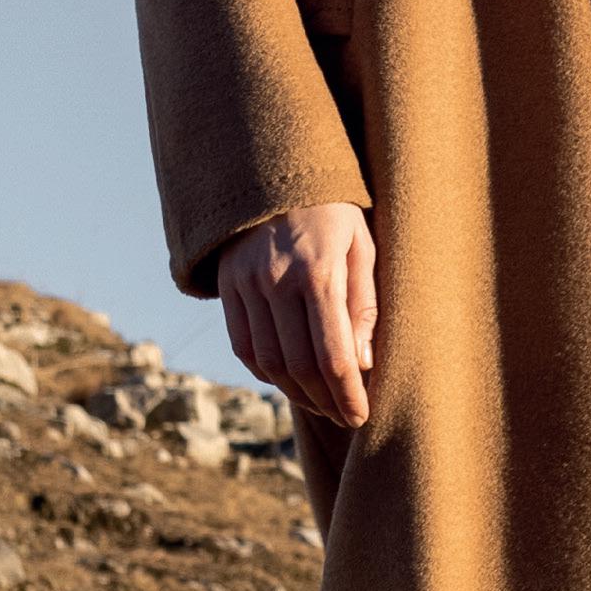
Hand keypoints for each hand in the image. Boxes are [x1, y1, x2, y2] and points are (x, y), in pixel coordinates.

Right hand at [215, 203, 376, 427]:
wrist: (275, 173)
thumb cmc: (334, 211)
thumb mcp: (362, 245)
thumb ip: (364, 304)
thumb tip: (361, 365)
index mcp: (318, 271)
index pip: (332, 354)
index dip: (347, 394)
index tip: (363, 416)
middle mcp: (276, 281)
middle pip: (299, 365)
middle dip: (326, 401)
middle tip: (346, 417)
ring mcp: (246, 285)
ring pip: (268, 361)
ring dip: (296, 393)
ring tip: (322, 404)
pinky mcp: (227, 288)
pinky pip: (243, 346)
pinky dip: (265, 372)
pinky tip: (288, 381)